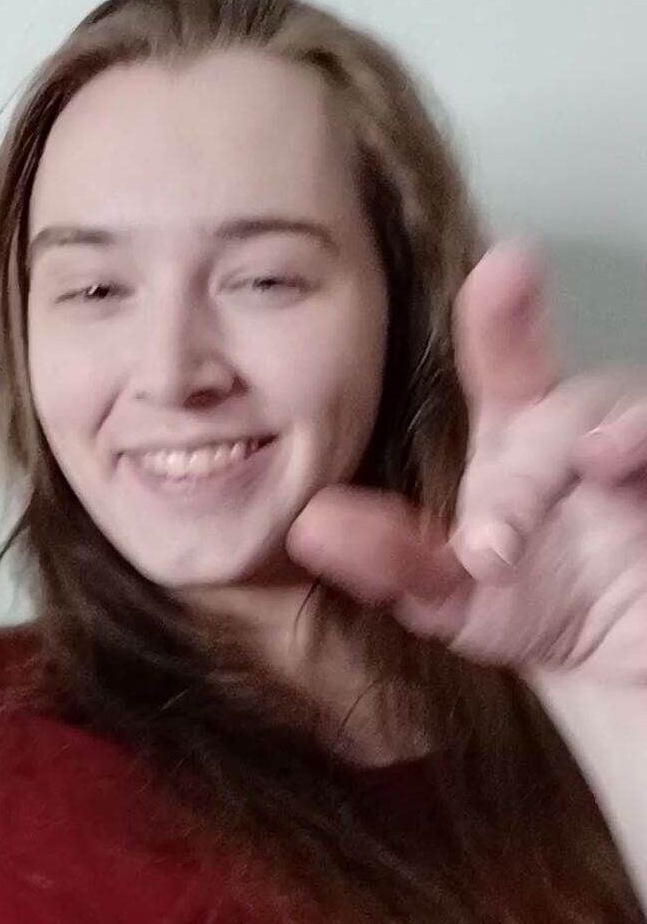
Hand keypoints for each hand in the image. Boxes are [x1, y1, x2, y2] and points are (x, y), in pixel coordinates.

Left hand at [285, 242, 646, 683]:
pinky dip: (644, 441)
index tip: (508, 267)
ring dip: (596, 447)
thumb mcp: (448, 595)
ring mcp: (630, 454)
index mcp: (515, 441)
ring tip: (572, 494)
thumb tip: (310, 524)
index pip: (505, 363)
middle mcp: (578, 435)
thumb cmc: (533, 601)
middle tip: (490, 549)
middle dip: (525, 452)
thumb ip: (386, 560)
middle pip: (561, 401)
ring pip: (623, 416)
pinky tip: (617, 462)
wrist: (618, 657)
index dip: (505, 314)